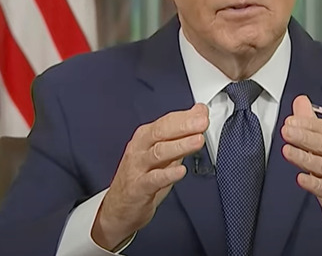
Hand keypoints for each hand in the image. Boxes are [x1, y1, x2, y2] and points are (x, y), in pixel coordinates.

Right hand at [92, 104, 208, 249]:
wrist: (119, 208)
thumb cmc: (141, 177)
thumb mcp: (162, 153)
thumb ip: (180, 135)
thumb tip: (199, 114)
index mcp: (145, 137)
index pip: (166, 121)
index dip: (185, 116)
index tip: (203, 113)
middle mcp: (139, 149)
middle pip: (161, 132)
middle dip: (183, 126)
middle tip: (202, 122)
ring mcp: (137, 168)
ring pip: (158, 153)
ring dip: (179, 146)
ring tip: (197, 141)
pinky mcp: (138, 188)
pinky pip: (154, 179)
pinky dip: (168, 174)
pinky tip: (181, 170)